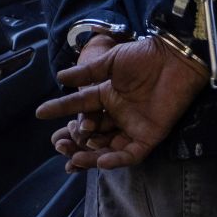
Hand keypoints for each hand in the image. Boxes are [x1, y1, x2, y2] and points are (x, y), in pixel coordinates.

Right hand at [37, 36, 208, 168]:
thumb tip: (61, 77)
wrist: (175, 59)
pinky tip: (100, 160)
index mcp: (107, 97)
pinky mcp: (150, 136)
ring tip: (74, 156)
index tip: (40, 113)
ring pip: (107, 147)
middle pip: (92, 134)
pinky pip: (131, 153)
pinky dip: (116, 158)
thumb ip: (87, 73)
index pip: (79, 108)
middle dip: (74, 140)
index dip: (61, 110)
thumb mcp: (110, 62)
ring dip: (91, 154)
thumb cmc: (144, 57)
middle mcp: (118, 115)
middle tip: (58, 143)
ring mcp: (133, 127)